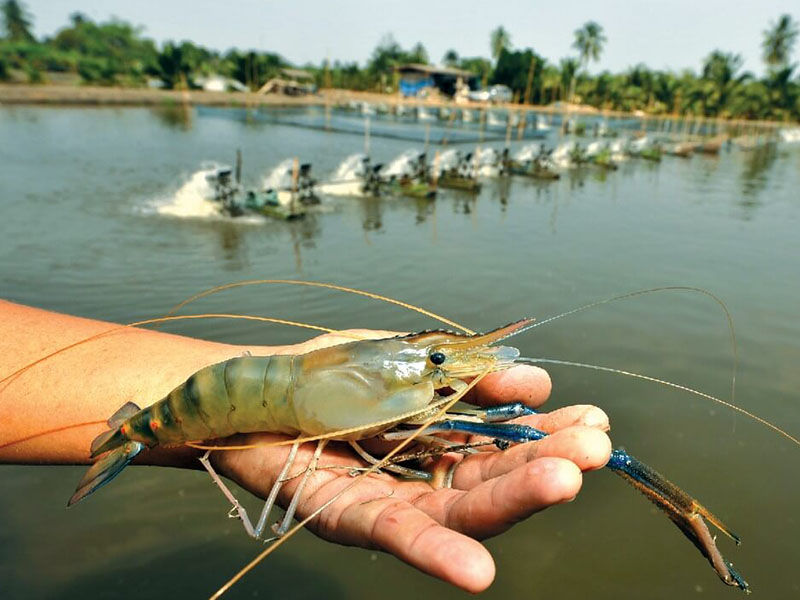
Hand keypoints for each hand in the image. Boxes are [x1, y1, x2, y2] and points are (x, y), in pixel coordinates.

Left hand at [211, 331, 611, 592]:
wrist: (251, 385)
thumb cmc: (328, 372)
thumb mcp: (405, 361)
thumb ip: (464, 374)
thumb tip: (534, 379)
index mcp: (440, 441)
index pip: (504, 446)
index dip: (546, 435)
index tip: (593, 421)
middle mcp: (421, 478)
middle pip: (490, 481)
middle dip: (542, 465)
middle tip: (593, 449)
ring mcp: (388, 502)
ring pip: (455, 510)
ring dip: (510, 501)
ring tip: (564, 482)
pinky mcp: (347, 517)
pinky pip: (394, 536)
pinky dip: (436, 553)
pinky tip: (479, 572)